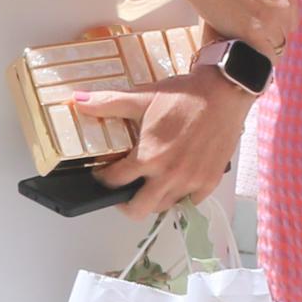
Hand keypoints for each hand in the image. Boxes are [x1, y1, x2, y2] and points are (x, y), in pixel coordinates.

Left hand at [66, 70, 253, 223]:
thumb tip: (77, 101)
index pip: (115, 182)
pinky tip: (175, 181)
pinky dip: (180, 195)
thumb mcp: (142, 97)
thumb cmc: (184, 95)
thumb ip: (108, 103)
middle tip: (124, 190)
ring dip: (152, 199)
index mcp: (149, 157)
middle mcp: (169, 175)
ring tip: (149, 185)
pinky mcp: (209, 181)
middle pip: (138, 209)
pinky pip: (190, 201)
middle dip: (125, 203)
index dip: (104, 178)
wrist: (223, 92)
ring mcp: (191, 181)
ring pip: (164, 207)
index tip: (104, 173)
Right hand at [172, 0, 298, 53]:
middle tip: (253, 39)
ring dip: (263, 50)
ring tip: (248, 52)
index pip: (291, 17)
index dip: (277, 24)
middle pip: (284, 33)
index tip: (264, 27)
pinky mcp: (251, 33)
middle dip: (270, 36)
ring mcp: (268, 20)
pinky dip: (256, 61)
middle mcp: (283, 5)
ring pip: (275, 47)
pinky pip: (263, 57)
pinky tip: (245, 61)